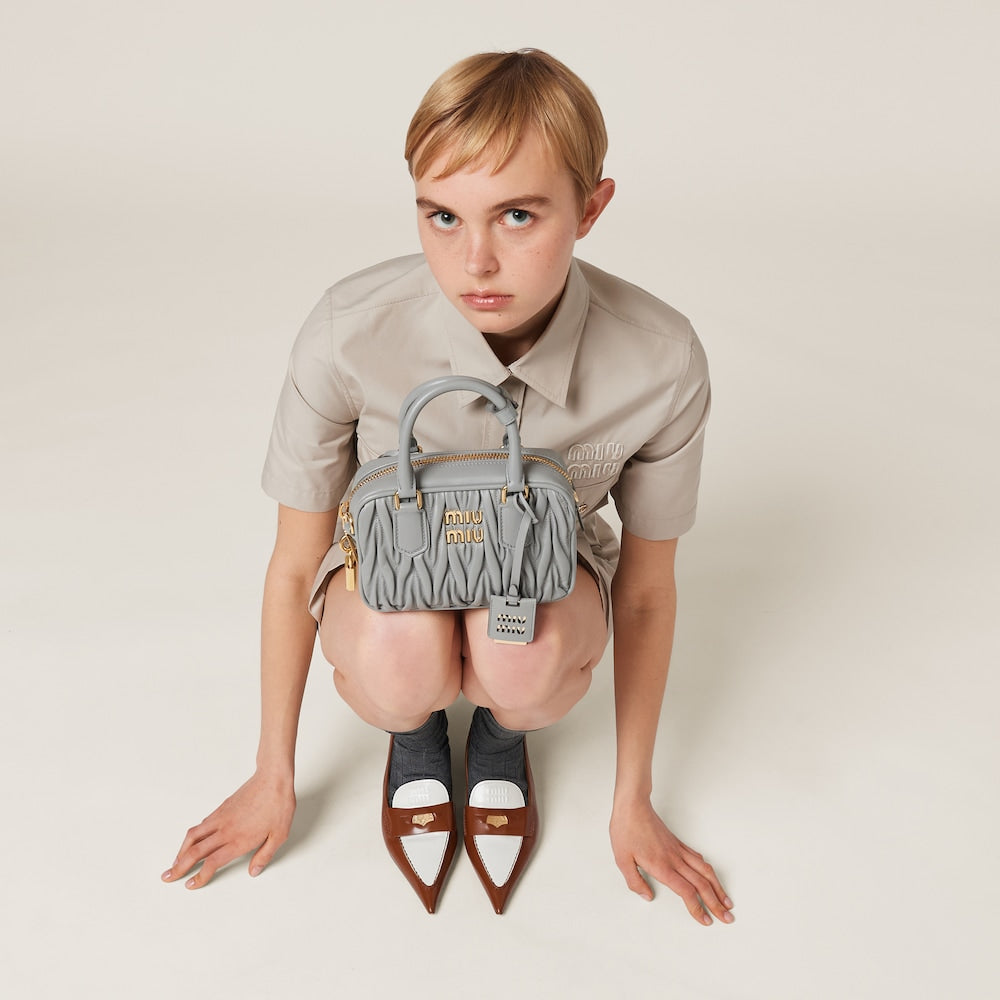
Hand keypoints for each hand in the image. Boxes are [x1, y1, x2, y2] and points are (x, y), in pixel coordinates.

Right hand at [161, 771, 295, 888]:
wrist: (273, 779)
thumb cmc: (278, 806)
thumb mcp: (279, 835)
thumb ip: (264, 856)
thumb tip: (253, 871)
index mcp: (238, 840)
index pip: (212, 863)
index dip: (199, 877)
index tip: (191, 884)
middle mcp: (225, 830)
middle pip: (195, 852)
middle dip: (179, 867)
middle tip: (167, 877)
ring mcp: (221, 818)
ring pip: (193, 836)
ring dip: (180, 851)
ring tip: (174, 862)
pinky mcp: (221, 808)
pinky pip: (201, 824)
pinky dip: (192, 836)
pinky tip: (191, 841)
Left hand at [610, 797, 733, 924]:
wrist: (632, 805)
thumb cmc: (626, 830)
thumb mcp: (622, 859)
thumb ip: (635, 882)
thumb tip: (647, 897)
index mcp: (662, 866)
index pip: (686, 892)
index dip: (698, 908)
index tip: (706, 920)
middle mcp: (674, 859)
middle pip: (702, 884)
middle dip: (716, 903)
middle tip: (727, 917)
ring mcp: (678, 850)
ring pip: (705, 871)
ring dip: (718, 887)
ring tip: (726, 901)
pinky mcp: (678, 843)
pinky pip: (697, 858)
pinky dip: (708, 870)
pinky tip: (710, 876)